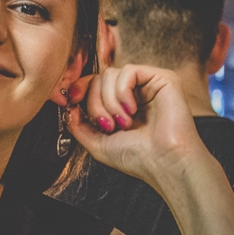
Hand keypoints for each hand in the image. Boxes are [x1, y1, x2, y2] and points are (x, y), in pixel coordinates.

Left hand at [66, 64, 206, 187]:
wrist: (165, 163)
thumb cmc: (138, 157)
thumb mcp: (97, 143)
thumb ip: (78, 125)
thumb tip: (68, 107)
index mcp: (121, 105)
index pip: (94, 83)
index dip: (80, 88)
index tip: (72, 101)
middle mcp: (135, 92)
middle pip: (99, 78)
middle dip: (95, 103)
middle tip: (108, 125)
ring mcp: (148, 84)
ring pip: (110, 74)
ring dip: (109, 102)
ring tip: (124, 122)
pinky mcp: (162, 78)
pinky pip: (129, 71)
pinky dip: (123, 92)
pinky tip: (131, 110)